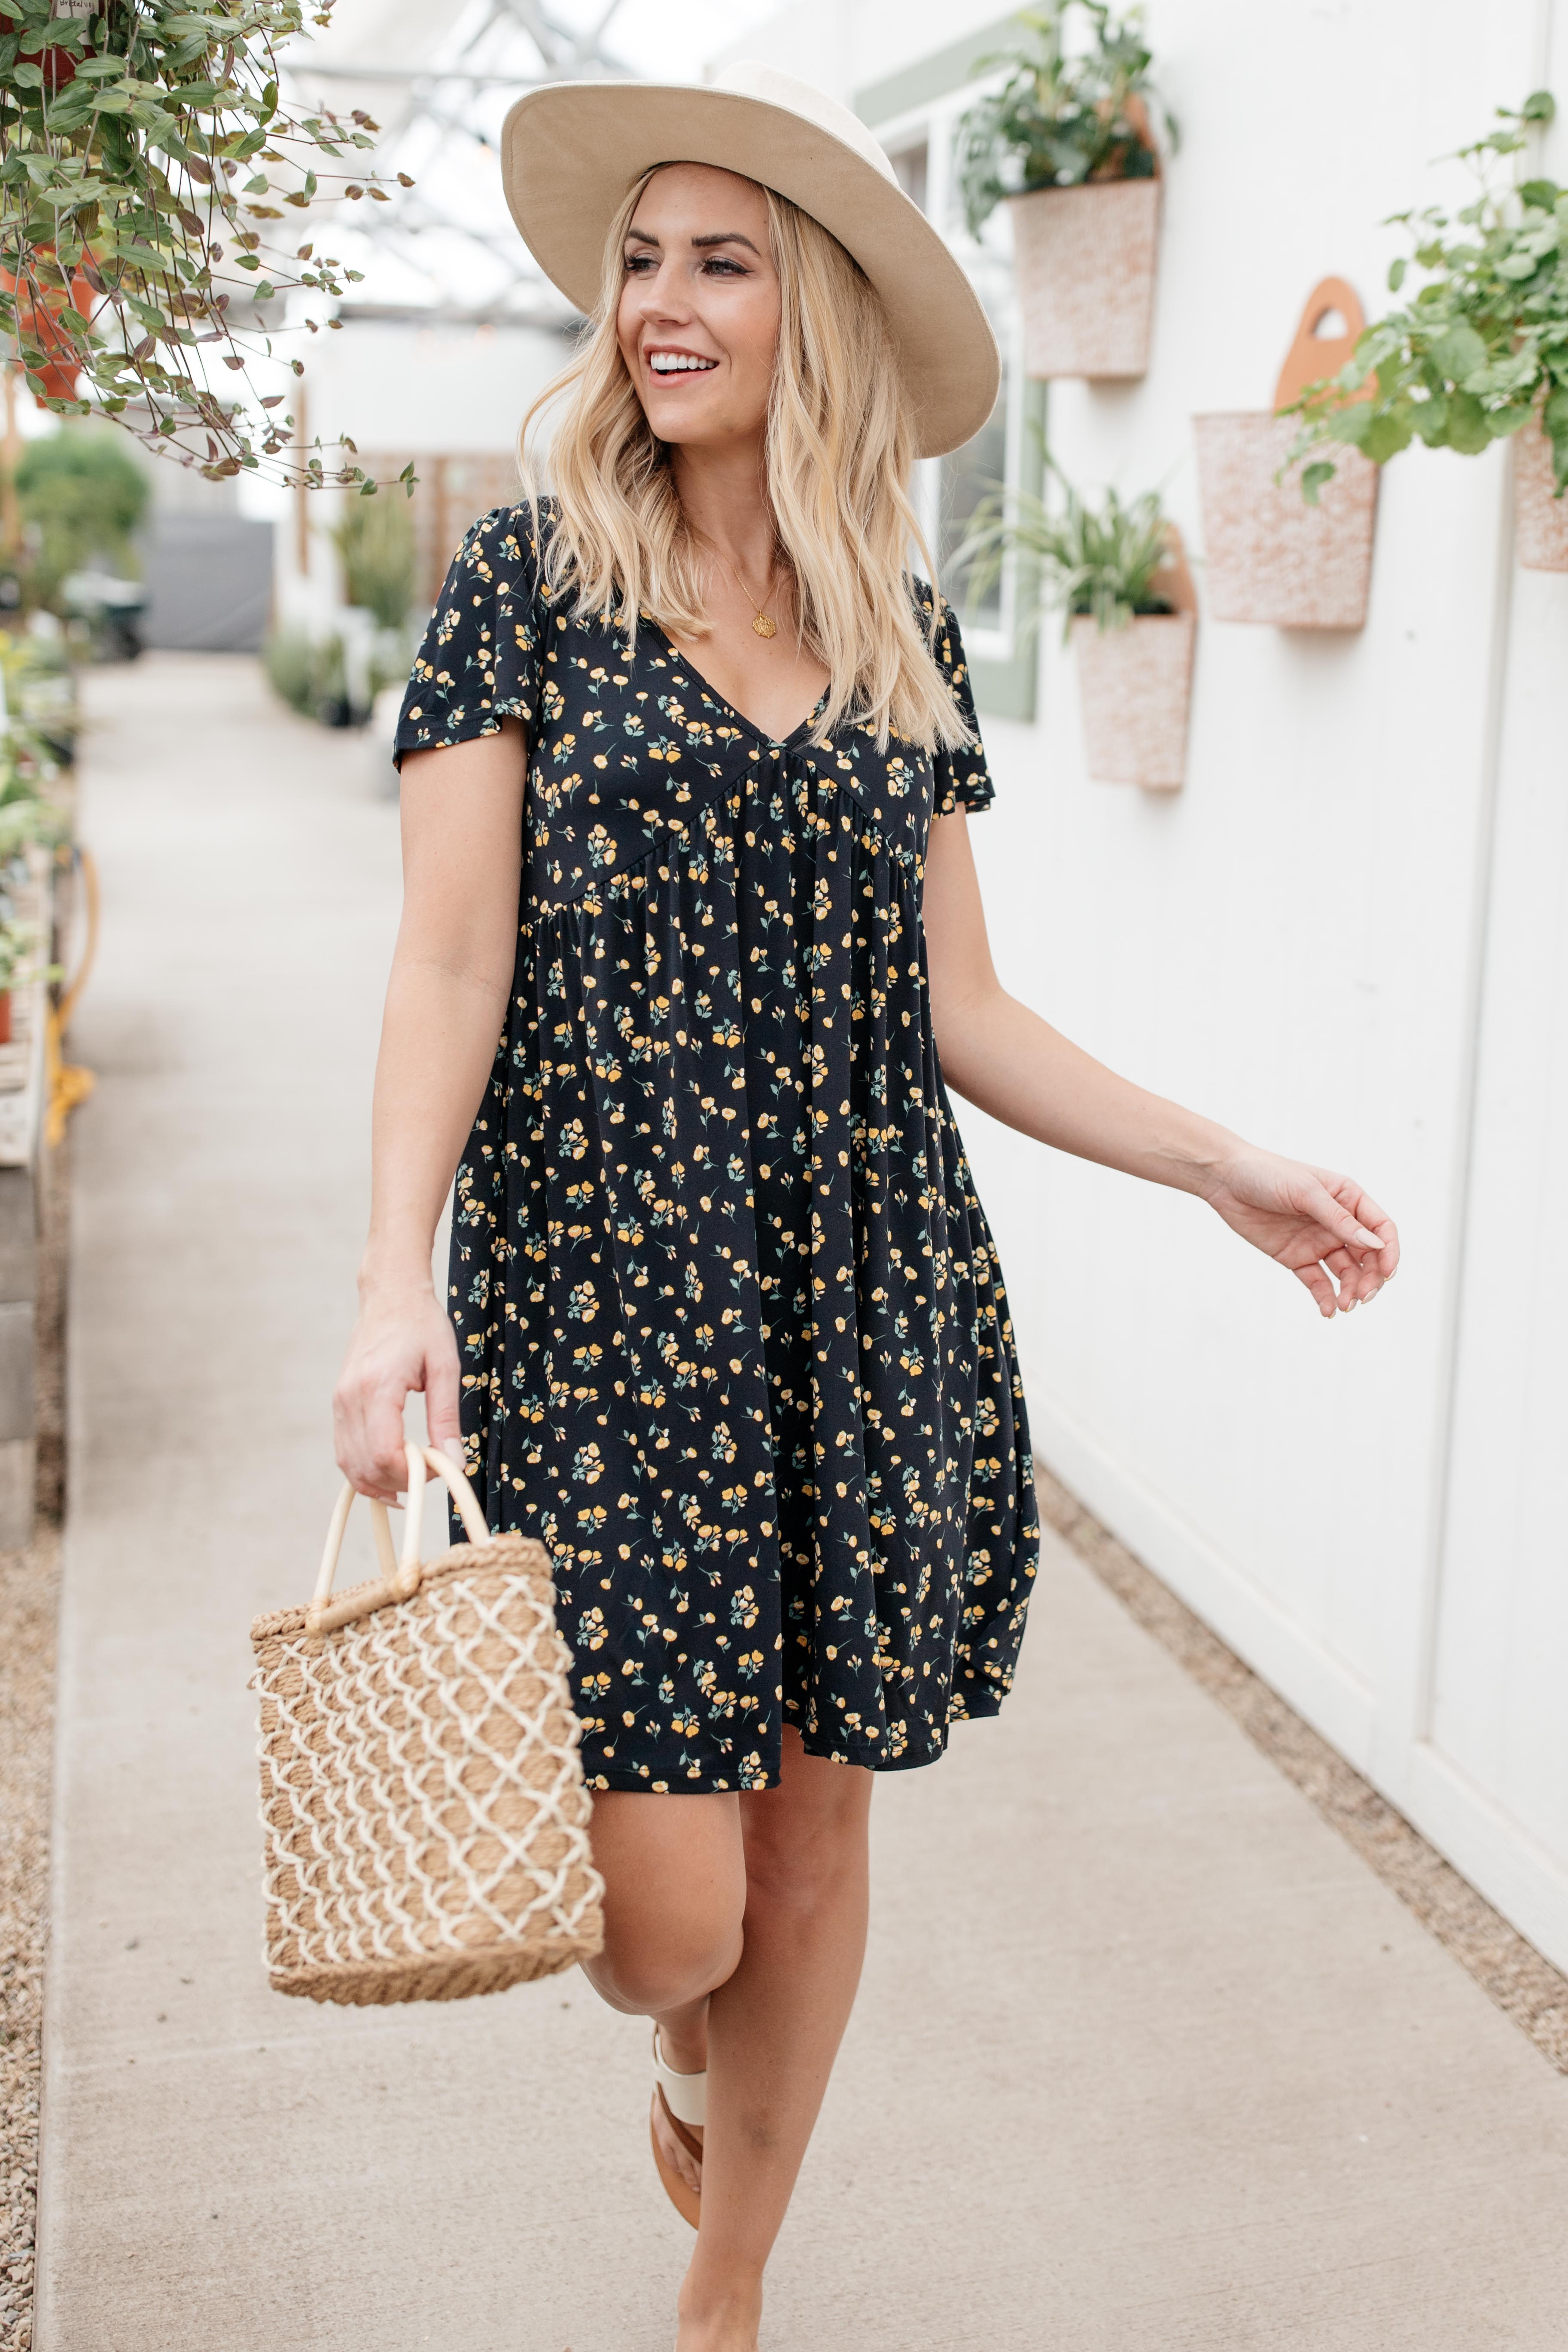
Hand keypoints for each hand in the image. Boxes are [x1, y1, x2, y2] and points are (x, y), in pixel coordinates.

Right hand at [332, 1278, 463, 1499]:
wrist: (390, 1296)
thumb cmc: (422, 1325)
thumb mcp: (446, 1367)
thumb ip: (446, 1418)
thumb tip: (455, 1462)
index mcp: (377, 1387)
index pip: (384, 1453)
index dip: (412, 1473)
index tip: (439, 1468)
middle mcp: (350, 1397)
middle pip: (365, 1465)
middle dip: (400, 1481)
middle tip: (432, 1473)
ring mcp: (339, 1401)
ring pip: (349, 1464)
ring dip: (380, 1482)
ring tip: (414, 1478)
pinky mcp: (338, 1402)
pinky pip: (344, 1450)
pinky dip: (364, 1469)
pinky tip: (391, 1472)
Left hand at [1203, 1148, 1398, 1318]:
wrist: (1225, 1180)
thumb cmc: (1268, 1174)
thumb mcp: (1306, 1192)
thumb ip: (1339, 1219)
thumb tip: (1375, 1244)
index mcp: (1349, 1198)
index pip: (1381, 1229)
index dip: (1389, 1252)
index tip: (1387, 1274)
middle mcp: (1338, 1222)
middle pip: (1368, 1256)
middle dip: (1371, 1278)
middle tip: (1363, 1298)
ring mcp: (1318, 1241)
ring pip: (1346, 1272)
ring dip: (1350, 1291)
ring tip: (1345, 1306)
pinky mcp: (1296, 1257)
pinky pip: (1318, 1282)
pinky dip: (1325, 1297)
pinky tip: (1329, 1311)